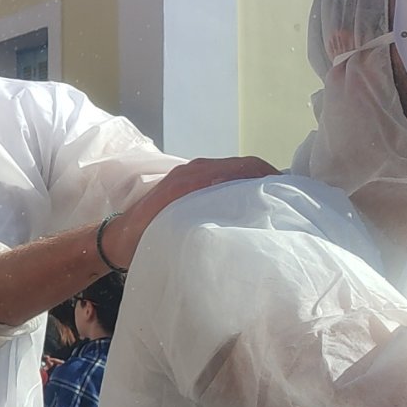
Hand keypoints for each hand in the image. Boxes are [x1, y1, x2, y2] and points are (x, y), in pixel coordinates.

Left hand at [102, 156, 278, 269]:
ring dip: (253, 184)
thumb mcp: (175, 227)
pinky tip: (247, 207)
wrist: (116, 240)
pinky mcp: (187, 183)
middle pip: (243, 167)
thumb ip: (205, 215)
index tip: (291, 191)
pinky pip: (221, 179)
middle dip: (266, 180)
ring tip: (272, 205)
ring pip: (233, 173)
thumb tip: (243, 210)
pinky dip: (238, 187)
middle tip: (288, 201)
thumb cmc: (142, 238)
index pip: (245, 166)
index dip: (270, 175)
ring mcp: (191, 174)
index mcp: (194, 176)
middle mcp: (195, 170)